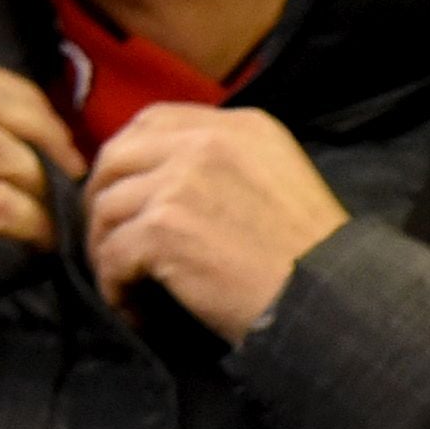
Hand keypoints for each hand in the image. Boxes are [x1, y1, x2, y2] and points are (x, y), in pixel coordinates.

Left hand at [82, 103, 343, 337]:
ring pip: (106, 208)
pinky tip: (135, 308)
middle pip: (117, 157)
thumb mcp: (281, 180)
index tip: (127, 193)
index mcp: (240, 126)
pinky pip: (111, 254)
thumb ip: (229, 164)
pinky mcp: (162, 228)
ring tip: (126, 283)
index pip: (154, 121)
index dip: (127, 157)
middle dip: (102, 200)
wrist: (327, 299)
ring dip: (106, 250)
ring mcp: (180, 182)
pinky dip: (114, 287)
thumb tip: (170, 182)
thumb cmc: (313, 257)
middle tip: (109, 241)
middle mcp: (206, 142)